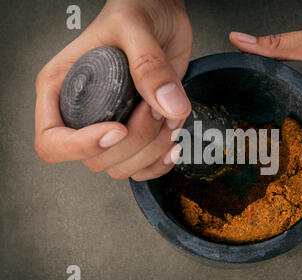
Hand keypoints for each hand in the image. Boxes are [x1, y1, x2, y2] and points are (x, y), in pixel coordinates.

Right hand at [35, 0, 191, 180]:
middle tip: (155, 106)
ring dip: (153, 149)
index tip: (117, 129)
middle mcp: (84, 114)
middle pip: (97, 159)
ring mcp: (112, 125)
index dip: (82, 146)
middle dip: (134, 141)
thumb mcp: (135, 27)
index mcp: (62, 88)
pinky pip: (143, 167)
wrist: (162, 13)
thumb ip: (149, 66)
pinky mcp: (138, 131)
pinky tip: (174, 139)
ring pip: (123, 167)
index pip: (52, 142)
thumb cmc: (135, 9)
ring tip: (168, 114)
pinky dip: (161, 161)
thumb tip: (168, 106)